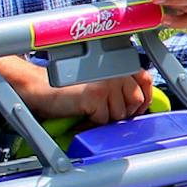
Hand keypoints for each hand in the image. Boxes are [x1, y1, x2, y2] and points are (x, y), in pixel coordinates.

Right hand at [18, 68, 154, 126]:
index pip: (146, 80)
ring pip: (120, 113)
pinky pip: (103, 119)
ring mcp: (106, 81)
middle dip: (123, 112)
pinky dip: (92, 123)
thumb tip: (141, 104)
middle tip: (107, 113)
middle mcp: (114, 69)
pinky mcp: (95, 95)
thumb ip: (121, 86)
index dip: (145, 98)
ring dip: (106, 118)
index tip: (137, 108)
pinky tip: (83, 116)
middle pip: (136, 100)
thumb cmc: (69, 87)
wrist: (40, 88)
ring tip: (91, 111)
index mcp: (117, 63)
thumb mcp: (101, 81)